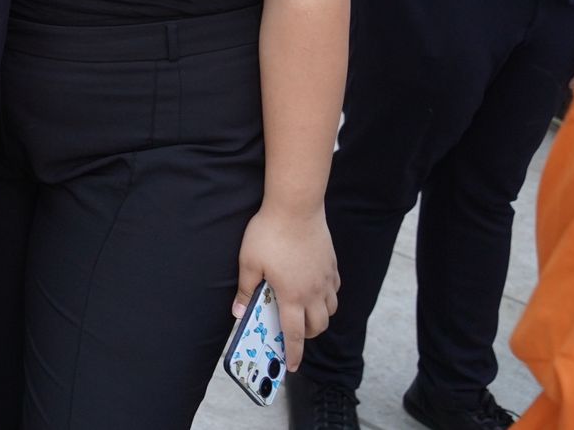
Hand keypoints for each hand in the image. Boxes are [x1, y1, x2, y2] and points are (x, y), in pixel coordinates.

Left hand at [233, 205, 337, 372]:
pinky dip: (327, 297)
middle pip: (318, 325)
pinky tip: (315, 289)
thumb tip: (238, 313)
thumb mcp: (249, 262)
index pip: (295, 334)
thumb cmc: (268, 233)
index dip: (293, 353)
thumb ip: (246, 290)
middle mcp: (314, 291)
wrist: (296, 207)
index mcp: (292, 295)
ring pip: (331, 309)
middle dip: (307, 335)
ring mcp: (326, 278)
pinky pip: (334, 290)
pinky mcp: (332, 265)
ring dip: (320, 317)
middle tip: (293, 333)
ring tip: (304, 312)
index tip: (291, 367)